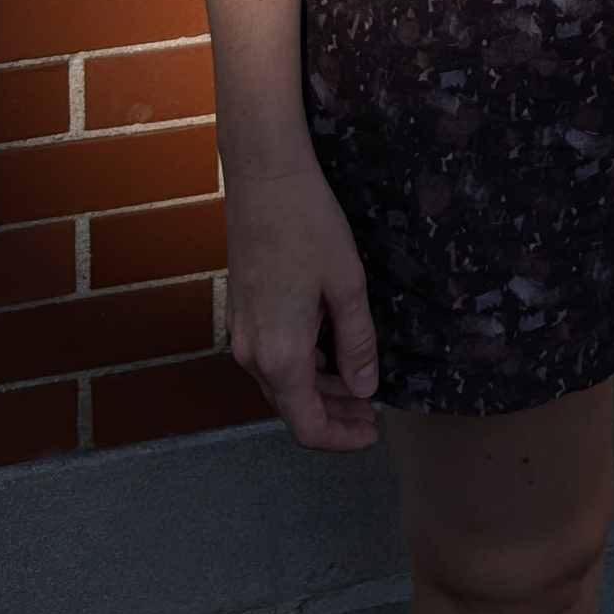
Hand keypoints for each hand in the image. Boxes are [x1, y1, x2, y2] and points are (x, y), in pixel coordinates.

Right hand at [225, 156, 380, 451]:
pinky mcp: (240, 311)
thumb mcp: (347, 285)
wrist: (264, 176)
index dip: (341, 438)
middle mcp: (252, 353)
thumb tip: (364, 387)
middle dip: (334, 414)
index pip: (306, 426)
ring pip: (280, 382)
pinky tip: (330, 349)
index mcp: (280, 354)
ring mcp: (241, 331)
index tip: (372, 432)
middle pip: (292, 407)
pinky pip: (270, 356)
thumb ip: (357, 343)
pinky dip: (301, 365)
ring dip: (318, 390)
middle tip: (372, 408)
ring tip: (358, 379)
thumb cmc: (308, 224)